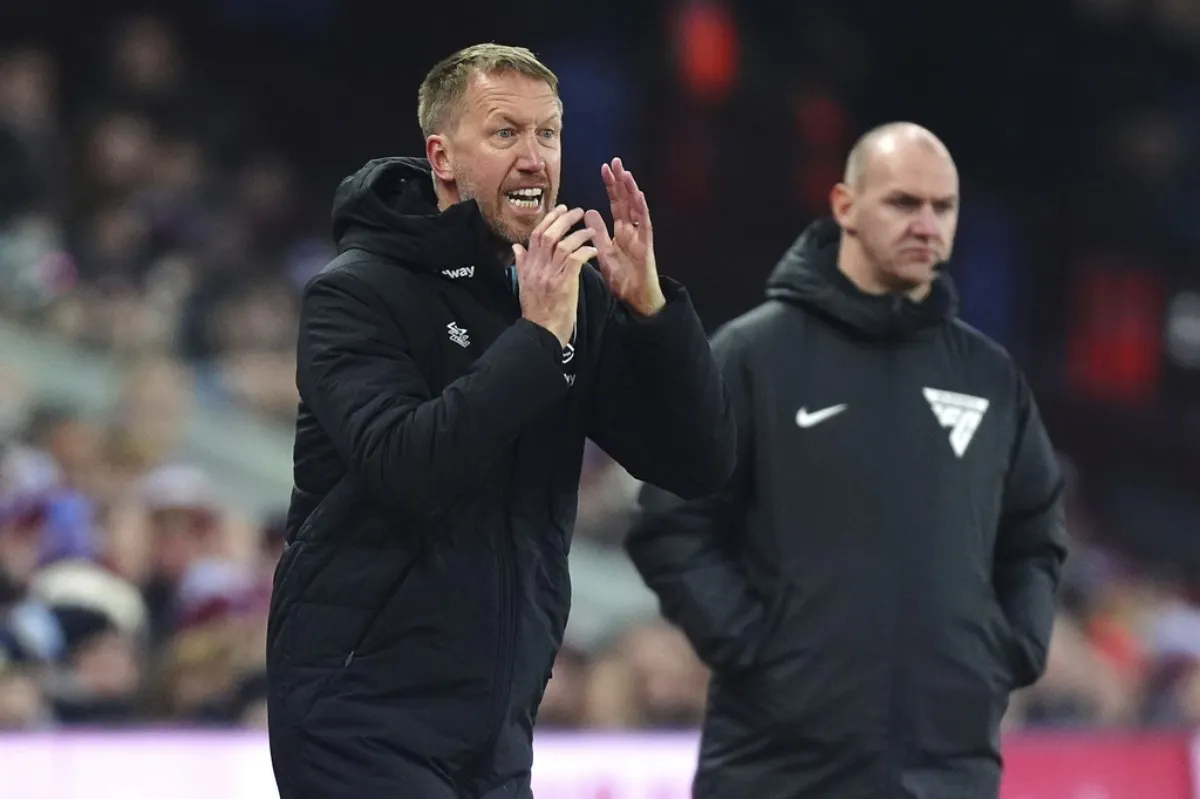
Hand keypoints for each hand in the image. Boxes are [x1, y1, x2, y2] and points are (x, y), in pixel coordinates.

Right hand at [513, 205, 596, 346]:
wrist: (541, 332)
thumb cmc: (536, 310)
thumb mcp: (525, 284)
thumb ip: (522, 264)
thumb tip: (516, 247)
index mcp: (528, 266)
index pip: (535, 235)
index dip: (548, 219)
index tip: (560, 209)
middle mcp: (537, 267)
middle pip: (549, 235)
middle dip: (564, 220)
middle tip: (578, 211)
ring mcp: (550, 275)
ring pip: (563, 245)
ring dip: (579, 234)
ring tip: (591, 231)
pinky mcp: (564, 284)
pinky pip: (575, 260)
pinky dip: (585, 251)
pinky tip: (593, 251)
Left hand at [585, 158, 665, 316]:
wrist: (635, 298)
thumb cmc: (622, 277)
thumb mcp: (604, 252)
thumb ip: (598, 232)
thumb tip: (588, 211)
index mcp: (621, 231)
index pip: (615, 204)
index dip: (610, 186)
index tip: (604, 169)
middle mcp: (632, 229)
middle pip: (626, 201)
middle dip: (621, 181)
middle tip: (615, 161)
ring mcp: (640, 235)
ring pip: (636, 208)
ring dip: (631, 190)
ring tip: (625, 173)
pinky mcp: (646, 245)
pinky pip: (645, 224)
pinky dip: (642, 209)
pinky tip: (638, 195)